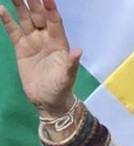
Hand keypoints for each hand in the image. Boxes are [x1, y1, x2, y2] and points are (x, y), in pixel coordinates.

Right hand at [0, 0, 79, 116]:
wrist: (47, 100)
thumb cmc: (61, 88)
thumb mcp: (67, 76)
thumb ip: (71, 63)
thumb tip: (78, 51)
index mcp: (59, 43)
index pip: (55, 22)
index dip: (51, 9)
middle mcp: (46, 38)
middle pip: (39, 16)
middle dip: (34, 2)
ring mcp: (33, 41)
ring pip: (25, 19)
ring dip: (20, 6)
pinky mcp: (21, 48)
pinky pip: (13, 31)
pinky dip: (6, 20)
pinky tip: (0, 9)